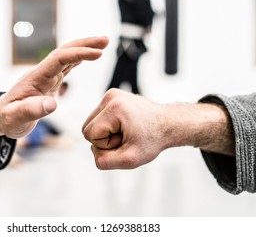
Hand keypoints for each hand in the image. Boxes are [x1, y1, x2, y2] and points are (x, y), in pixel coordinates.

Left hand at [0, 36, 108, 138]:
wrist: (1, 117)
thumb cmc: (7, 118)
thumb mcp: (15, 118)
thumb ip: (32, 110)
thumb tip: (53, 104)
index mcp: (36, 77)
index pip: (59, 59)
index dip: (78, 54)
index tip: (98, 54)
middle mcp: (42, 72)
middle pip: (65, 51)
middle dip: (85, 44)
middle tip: (105, 40)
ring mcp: (47, 76)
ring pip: (67, 56)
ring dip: (84, 48)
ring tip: (103, 43)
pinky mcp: (50, 81)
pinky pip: (67, 65)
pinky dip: (79, 58)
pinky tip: (90, 55)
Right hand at [82, 88, 234, 169]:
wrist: (169, 124)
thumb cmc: (153, 139)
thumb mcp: (131, 159)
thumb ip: (106, 162)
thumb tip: (94, 155)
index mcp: (115, 108)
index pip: (89, 134)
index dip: (105, 145)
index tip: (124, 141)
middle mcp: (111, 97)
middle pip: (87, 127)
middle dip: (104, 139)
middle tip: (126, 138)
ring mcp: (111, 94)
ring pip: (91, 123)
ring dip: (106, 133)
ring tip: (126, 132)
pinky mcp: (112, 96)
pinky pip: (98, 117)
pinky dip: (108, 125)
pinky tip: (125, 126)